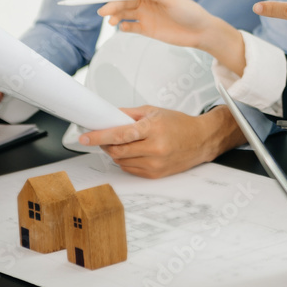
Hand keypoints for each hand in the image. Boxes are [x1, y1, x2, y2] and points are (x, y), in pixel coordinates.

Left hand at [78, 105, 246, 178]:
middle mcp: (155, 148)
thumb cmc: (179, 124)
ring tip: (123, 143)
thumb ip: (129, 114)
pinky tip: (133, 152)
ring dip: (115, 153)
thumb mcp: (154, 111)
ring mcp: (155, 163)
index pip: (120, 134)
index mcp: (153, 128)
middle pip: (117, 151)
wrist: (201, 140)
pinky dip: (125, 161)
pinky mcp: (156, 174)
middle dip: (105, 145)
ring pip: (121, 161)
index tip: (85, 137)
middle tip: (102, 138)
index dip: (99, 136)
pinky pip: (130, 170)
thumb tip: (108, 115)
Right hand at [97, 0, 244, 72]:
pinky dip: (123, 27)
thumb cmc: (189, 11)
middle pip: (123, 0)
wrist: (200, 32)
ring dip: (115, 16)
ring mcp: (145, 15)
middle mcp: (146, 0)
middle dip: (111, 4)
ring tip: (111, 22)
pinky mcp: (147, 29)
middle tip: (103, 12)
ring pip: (124, 13)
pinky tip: (122, 28)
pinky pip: (130, 27)